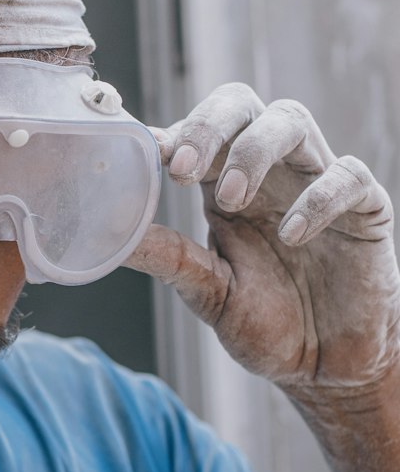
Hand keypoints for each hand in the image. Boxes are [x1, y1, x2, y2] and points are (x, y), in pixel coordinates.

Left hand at [126, 82, 399, 395]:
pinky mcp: (364, 207)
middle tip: (180, 170)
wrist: (325, 366)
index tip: (145, 155)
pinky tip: (292, 235)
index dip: (170, 133)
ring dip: (253, 151)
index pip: (195, 131)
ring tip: (229, 200)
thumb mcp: (208, 291)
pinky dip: (316, 199)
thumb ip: (168, 257)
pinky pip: (346, 176)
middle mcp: (268, 173)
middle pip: (240, 105)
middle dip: (207, 126)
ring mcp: (316, 182)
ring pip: (290, 120)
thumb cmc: (266, 322)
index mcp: (222, 186)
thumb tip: (106, 232)